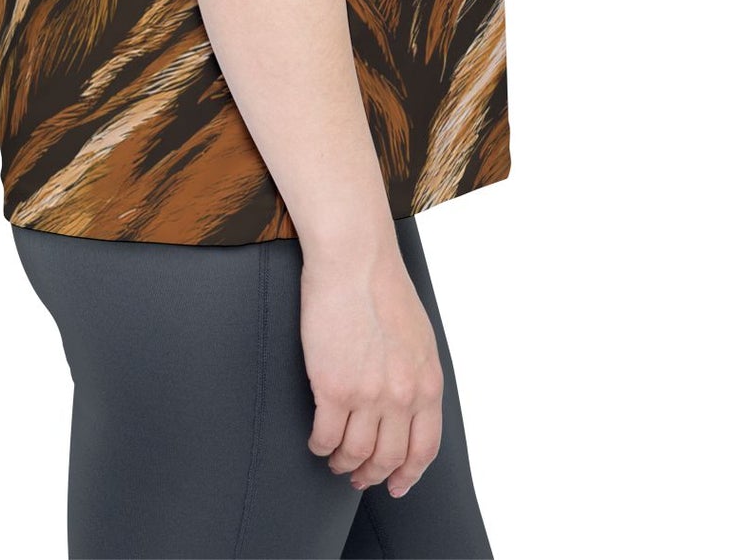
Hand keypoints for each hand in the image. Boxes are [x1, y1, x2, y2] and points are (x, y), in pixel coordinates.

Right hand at [299, 233, 444, 498]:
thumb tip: (407, 406)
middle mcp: (402, 396)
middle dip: (372, 474)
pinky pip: (326, 436)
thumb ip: (416, 376)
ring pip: (355, 454)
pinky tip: (317, 440)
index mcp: (427, 383)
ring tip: (334, 458)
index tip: (396, 485)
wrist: (355, 259)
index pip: (424, 448)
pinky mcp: (333, 387)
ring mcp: (368, 395)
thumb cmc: (382, 288)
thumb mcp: (418, 338)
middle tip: (358, 476)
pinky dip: (320, 445)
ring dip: (343, 463)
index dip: (408, 474)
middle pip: (388, 458)